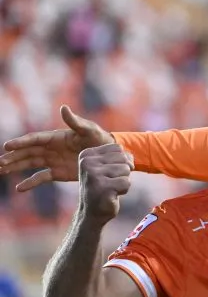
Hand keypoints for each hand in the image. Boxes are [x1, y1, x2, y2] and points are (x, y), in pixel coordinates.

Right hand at [0, 105, 114, 191]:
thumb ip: (76, 122)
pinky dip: (30, 182)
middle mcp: (50, 148)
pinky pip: (41, 177)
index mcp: (55, 137)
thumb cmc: (100, 140)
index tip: (7, 146)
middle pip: (27, 152)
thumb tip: (63, 108)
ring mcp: (52, 160)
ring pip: (29, 163)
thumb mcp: (89, 130)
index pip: (34, 139)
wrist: (109, 158)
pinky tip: (19, 188)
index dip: (21, 142)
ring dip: (15, 167)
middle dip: (12, 157)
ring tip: (0, 171)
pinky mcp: (57, 173)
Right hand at [78, 144, 132, 222]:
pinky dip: (124, 190)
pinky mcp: (102, 187)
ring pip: (126, 169)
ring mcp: (93, 175)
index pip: (117, 148)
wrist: (92, 213)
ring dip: (123, 181)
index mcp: (86, 154)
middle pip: (123, 158)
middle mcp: (87, 162)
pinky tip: (112, 194)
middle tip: (111, 182)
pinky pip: (127, 182)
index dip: (122, 160)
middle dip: (123, 171)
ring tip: (111, 188)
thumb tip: (130, 156)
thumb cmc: (102, 187)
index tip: (110, 172)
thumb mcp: (106, 167)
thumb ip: (119, 157)